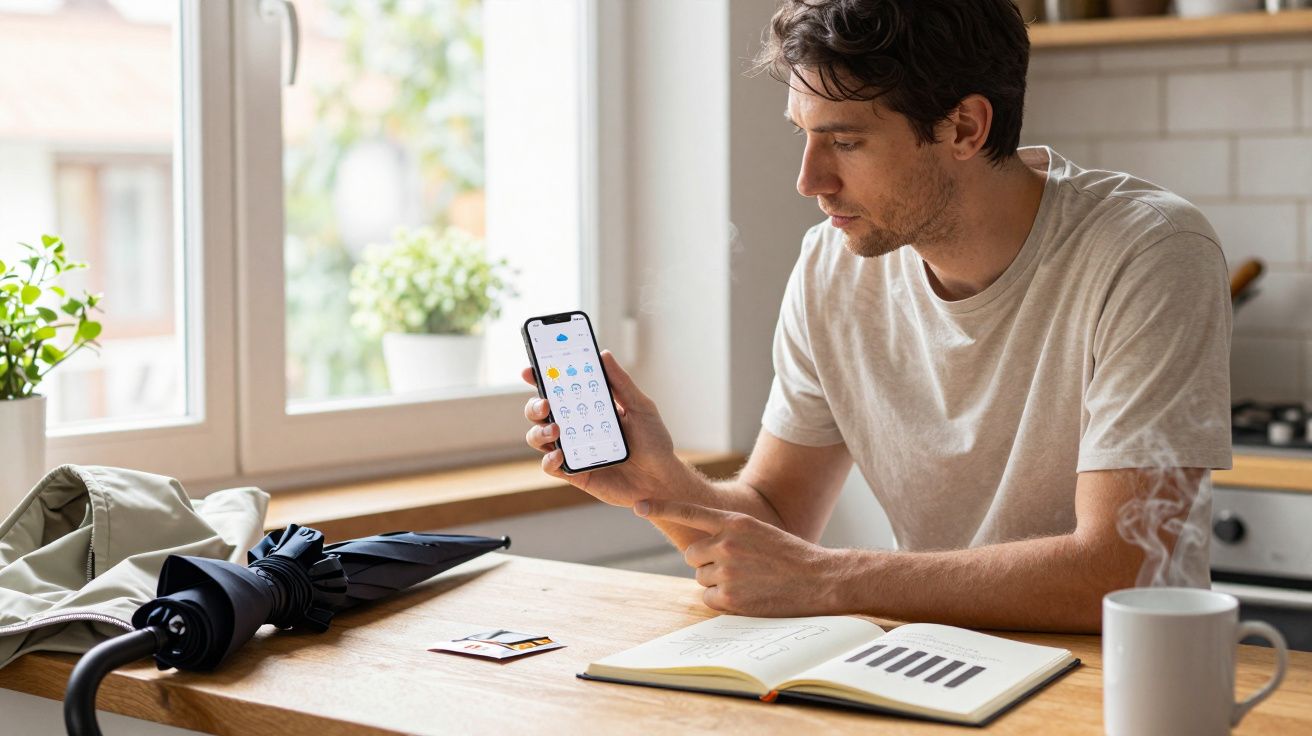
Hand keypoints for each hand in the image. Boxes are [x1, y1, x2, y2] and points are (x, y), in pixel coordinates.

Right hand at [522, 350, 687, 507]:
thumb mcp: (641, 408)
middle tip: (545, 403)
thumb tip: (604, 355)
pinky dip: (550, 460)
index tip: (530, 371)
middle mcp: (576, 427)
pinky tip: (560, 455)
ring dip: (539, 431)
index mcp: (589, 407)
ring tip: (555, 429)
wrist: (662, 480)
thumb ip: (621, 383)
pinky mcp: (575, 473)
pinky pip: (551, 466)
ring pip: (539, 437)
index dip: (540, 379)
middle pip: (541, 412)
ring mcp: (573, 450)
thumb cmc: (654, 442)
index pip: (558, 390)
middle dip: (534, 405)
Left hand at [634, 498, 848, 615]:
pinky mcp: (730, 597)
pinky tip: (745, 595)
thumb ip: (729, 532)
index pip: (689, 511)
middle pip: (692, 553)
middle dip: (706, 560)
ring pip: (699, 576)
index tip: (638, 504)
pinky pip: (707, 598)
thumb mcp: (758, 530)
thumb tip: (700, 546)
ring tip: (746, 580)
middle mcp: (726, 542)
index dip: (661, 507)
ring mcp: (727, 571)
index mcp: (734, 521)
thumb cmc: (790, 555)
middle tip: (736, 566)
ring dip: (715, 580)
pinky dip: (721, 599)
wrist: (819, 579)